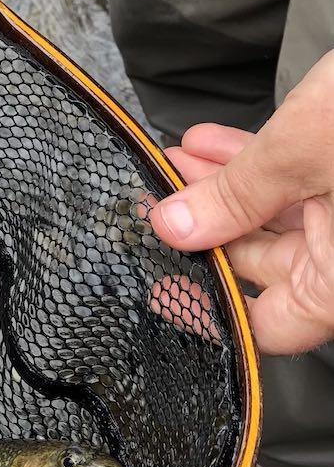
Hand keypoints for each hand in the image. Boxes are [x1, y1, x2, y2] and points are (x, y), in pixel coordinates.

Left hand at [150, 50, 333, 355]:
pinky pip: (300, 182)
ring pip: (276, 215)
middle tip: (159, 199)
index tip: (164, 287)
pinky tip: (209, 142)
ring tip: (175, 160)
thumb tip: (175, 226)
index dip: (211, 308)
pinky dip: (257, 161)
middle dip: (204, 223)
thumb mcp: (308, 151)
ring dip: (222, 185)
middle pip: (262, 262)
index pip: (269, 325)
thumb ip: (237, 196)